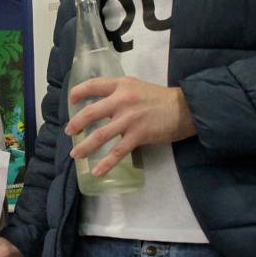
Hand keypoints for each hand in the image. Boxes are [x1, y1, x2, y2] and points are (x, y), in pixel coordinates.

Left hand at [63, 76, 194, 175]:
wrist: (186, 108)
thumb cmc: (161, 98)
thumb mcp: (137, 86)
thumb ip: (120, 93)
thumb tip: (102, 104)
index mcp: (121, 85)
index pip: (92, 85)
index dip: (77, 93)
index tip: (71, 101)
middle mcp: (122, 100)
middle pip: (90, 113)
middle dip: (76, 124)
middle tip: (69, 132)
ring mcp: (129, 119)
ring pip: (100, 135)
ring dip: (85, 146)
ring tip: (76, 154)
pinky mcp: (138, 135)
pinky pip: (117, 152)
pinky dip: (105, 163)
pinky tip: (97, 171)